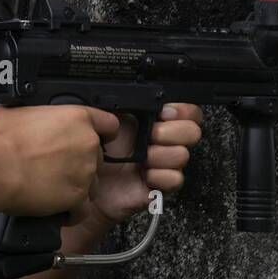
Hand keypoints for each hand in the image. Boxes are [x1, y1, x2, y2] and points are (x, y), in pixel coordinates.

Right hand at [0, 105, 119, 215]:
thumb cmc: (4, 140)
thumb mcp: (16, 112)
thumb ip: (32, 113)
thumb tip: (21, 116)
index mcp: (77, 118)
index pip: (109, 124)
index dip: (105, 133)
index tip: (101, 138)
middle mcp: (87, 144)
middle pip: (97, 157)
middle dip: (81, 164)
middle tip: (58, 167)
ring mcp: (85, 172)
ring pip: (92, 184)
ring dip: (77, 188)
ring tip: (55, 190)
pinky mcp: (78, 197)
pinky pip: (82, 209)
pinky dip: (72, 213)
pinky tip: (59, 212)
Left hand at [88, 103, 202, 224]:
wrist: (84, 177)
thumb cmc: (94, 145)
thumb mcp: (107, 114)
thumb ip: (129, 99)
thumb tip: (145, 92)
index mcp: (155, 119)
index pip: (188, 111)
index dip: (182, 111)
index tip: (164, 114)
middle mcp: (164, 141)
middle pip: (193, 132)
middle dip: (172, 133)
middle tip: (151, 136)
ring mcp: (164, 164)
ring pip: (183, 155)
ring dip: (160, 156)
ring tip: (142, 159)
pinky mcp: (161, 186)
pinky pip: (176, 179)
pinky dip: (159, 177)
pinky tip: (144, 175)